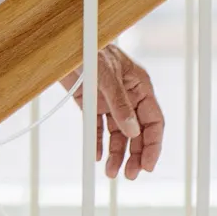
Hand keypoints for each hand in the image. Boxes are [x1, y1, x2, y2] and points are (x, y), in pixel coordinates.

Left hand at [66, 43, 164, 180]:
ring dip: (117, 153)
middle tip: (128, 176)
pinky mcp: (90, 103)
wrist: (62, 40)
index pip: (154, 121)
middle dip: (135, 155)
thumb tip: (133, 132)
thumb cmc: (89, 48)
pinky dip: (98, 143)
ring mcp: (109, 100)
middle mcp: (127, 96)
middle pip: (138, 132)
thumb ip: (119, 103)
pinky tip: (97, 157)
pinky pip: (97, 128)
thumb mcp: (105, 75)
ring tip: (111, 172)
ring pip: (119, 134)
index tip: (147, 166)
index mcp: (140, 87)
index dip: (153, 145)